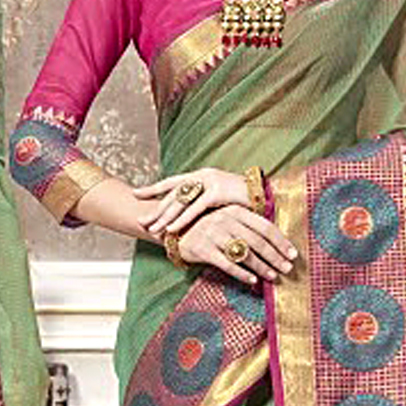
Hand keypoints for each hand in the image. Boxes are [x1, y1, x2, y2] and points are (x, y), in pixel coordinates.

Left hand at [135, 167, 249, 239]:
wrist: (269, 193)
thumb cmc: (246, 200)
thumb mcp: (222, 200)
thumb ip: (206, 203)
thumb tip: (192, 214)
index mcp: (202, 176)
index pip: (173, 182)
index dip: (154, 188)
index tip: (136, 193)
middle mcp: (203, 176)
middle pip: (173, 194)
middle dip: (155, 208)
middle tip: (140, 221)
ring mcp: (211, 182)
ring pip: (181, 201)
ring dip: (165, 217)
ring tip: (152, 229)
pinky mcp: (219, 192)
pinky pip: (196, 208)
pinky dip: (182, 219)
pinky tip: (171, 229)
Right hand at [176, 203, 296, 284]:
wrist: (174, 230)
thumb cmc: (207, 228)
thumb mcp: (227, 220)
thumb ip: (247, 228)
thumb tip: (276, 246)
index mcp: (235, 211)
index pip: (264, 226)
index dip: (281, 241)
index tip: (293, 254)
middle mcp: (225, 219)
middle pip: (258, 241)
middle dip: (275, 256)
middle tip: (287, 268)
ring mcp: (214, 234)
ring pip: (245, 253)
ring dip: (262, 266)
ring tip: (273, 276)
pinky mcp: (203, 249)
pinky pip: (228, 264)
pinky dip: (242, 273)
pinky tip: (253, 280)